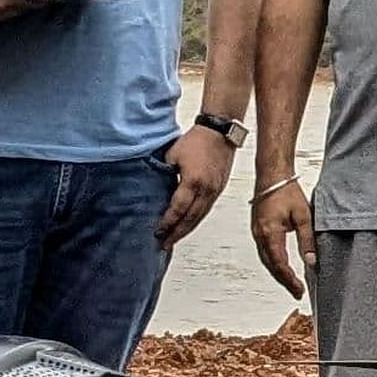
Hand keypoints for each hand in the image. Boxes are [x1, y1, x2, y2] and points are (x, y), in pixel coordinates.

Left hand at [158, 124, 232, 247]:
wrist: (220, 132)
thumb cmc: (197, 140)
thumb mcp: (172, 155)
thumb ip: (164, 172)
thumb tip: (156, 187)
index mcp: (193, 182)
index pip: (178, 209)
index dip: (167, 222)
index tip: (158, 231)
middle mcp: (206, 190)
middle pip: (190, 219)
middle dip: (176, 233)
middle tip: (164, 244)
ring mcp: (214, 192)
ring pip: (200, 217)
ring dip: (186, 230)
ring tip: (175, 238)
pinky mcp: (218, 190)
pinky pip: (206, 210)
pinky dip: (196, 220)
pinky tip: (188, 225)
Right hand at [253, 172, 314, 301]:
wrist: (272, 175)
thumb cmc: (287, 191)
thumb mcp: (303, 216)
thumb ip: (307, 241)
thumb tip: (312, 261)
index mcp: (270, 233)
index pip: (280, 265)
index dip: (290, 281)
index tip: (299, 291)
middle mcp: (260, 235)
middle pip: (272, 266)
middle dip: (284, 281)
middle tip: (297, 292)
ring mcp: (257, 233)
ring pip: (266, 260)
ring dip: (278, 273)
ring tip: (291, 283)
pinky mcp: (258, 229)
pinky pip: (264, 252)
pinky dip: (273, 262)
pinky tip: (281, 266)